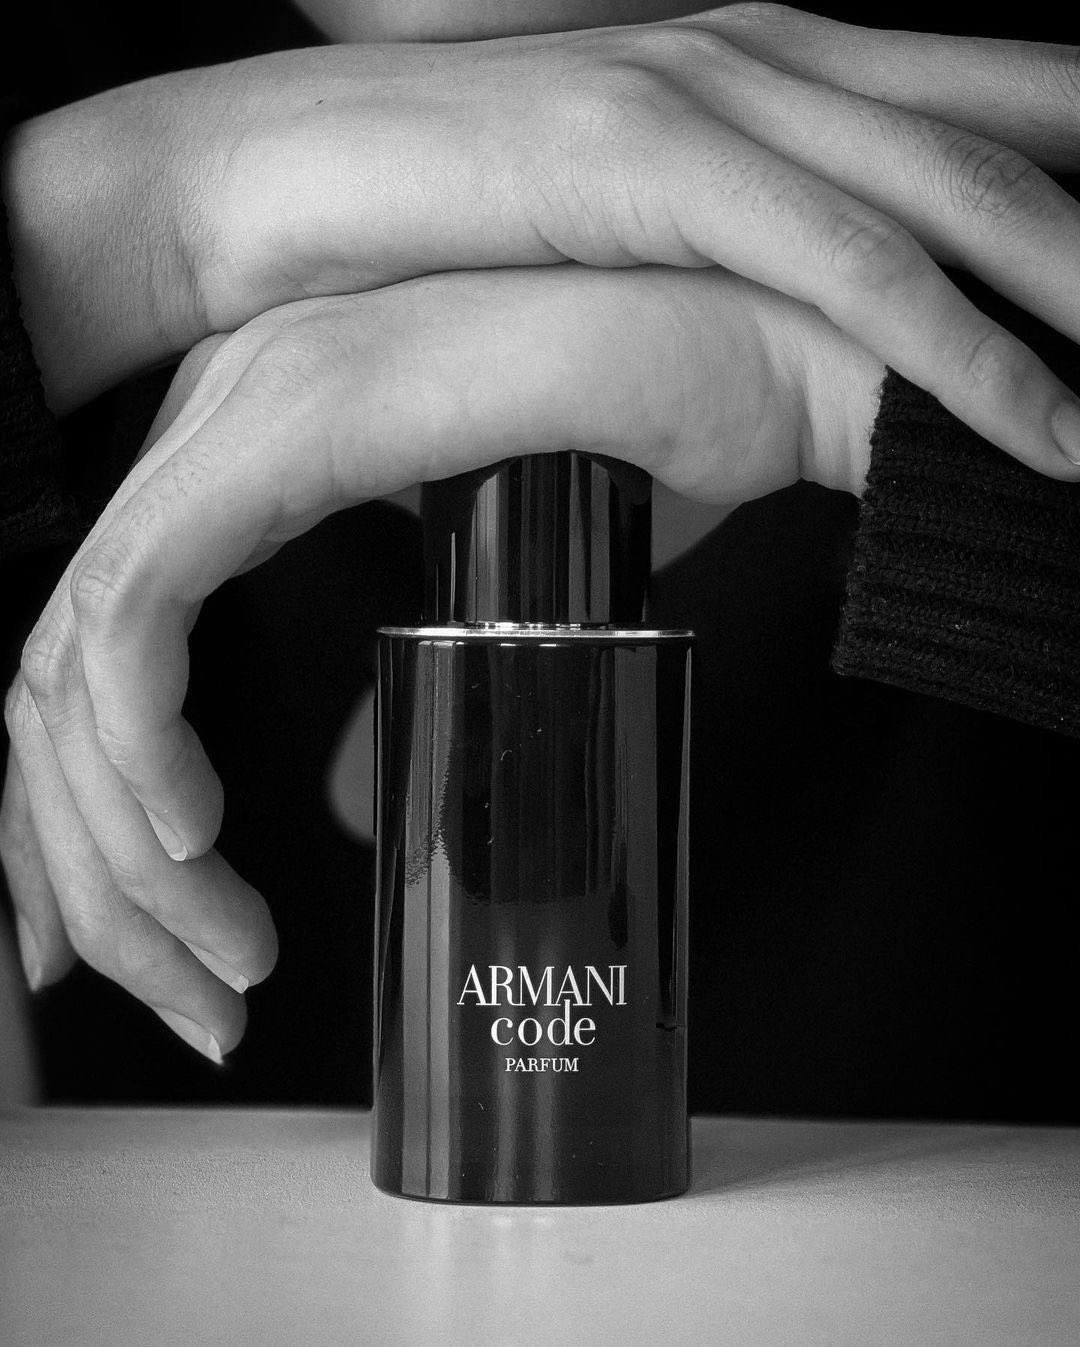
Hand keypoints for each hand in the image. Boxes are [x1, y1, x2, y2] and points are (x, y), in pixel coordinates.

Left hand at [1, 262, 882, 1054]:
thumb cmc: (658, 460)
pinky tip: (192, 841)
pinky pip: (142, 602)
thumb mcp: (497, 611)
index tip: (138, 949)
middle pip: (67, 675)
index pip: (101, 651)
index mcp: (252, 447)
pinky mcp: (303, 421)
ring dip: (123, 845)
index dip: (84, 818)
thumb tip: (340, 801)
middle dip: (95, 872)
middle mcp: (223, 412)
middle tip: (186, 998)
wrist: (776, 365)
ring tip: (214, 960)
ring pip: (84, 660)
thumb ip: (403, 691)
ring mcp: (254, 404)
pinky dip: (141, 740)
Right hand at [6, 9, 1079, 473]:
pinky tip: (1038, 423)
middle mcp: (758, 50)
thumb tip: (781, 373)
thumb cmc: (437, 214)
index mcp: (757, 67)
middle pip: (1005, 130)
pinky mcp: (649, 159)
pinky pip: (844, 263)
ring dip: (1074, 297)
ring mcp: (710, 93)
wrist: (264, 173)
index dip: (1073, 173)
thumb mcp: (609, 239)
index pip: (970, 107)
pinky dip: (955, 348)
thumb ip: (710, 272)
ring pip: (955, 196)